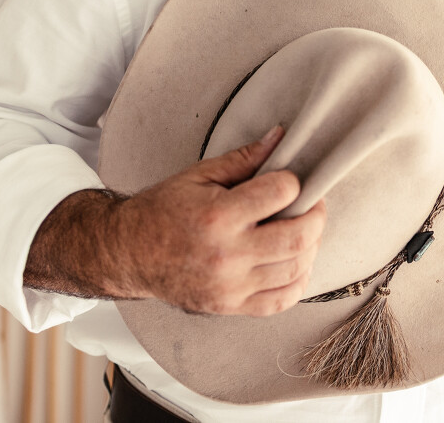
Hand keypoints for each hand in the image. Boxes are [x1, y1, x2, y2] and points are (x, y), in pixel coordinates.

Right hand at [23, 126, 326, 316]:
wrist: (128, 253)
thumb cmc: (161, 210)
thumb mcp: (198, 175)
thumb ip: (243, 159)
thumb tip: (280, 138)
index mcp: (218, 216)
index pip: (281, 193)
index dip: (293, 181)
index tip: (289, 179)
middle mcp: (227, 255)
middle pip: (299, 237)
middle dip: (316, 215)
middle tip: (311, 204)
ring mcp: (230, 286)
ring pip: (297, 269)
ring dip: (311, 246)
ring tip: (303, 230)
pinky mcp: (230, 306)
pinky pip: (282, 300)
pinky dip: (298, 280)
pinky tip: (295, 262)